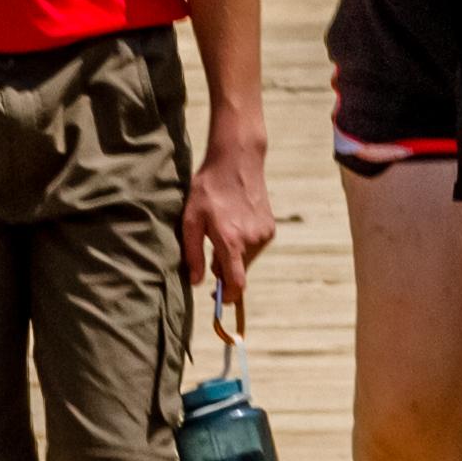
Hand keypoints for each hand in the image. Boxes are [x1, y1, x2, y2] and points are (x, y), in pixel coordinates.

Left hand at [182, 121, 273, 315]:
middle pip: (240, 272)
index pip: (237, 283)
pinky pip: (255, 248)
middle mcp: (252, 240)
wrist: (237, 161)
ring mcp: (264, 234)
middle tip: (211, 250)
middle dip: (225, 270)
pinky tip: (235, 223)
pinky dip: (244, 244)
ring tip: (223, 230)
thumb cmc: (208, 189)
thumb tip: (196, 282)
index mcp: (231, 240)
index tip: (220, 300)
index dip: (229, 297)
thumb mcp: (191, 219)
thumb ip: (193, 253)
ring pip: (247, 260)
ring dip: (234, 256)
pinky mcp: (270, 228)